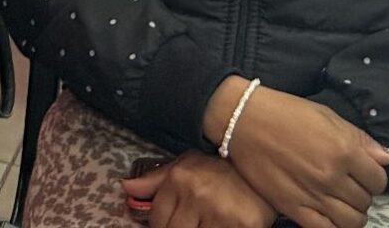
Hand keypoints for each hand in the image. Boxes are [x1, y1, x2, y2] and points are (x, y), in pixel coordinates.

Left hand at [122, 153, 273, 227]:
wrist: (263, 168)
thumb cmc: (219, 170)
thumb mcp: (186, 166)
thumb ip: (155, 180)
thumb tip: (125, 188)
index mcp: (180, 179)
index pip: (157, 219)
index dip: (160, 226)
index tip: (169, 224)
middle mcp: (197, 194)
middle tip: (192, 222)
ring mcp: (220, 212)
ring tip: (206, 222)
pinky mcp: (242, 226)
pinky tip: (220, 225)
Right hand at [203, 81, 388, 227]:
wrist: (242, 119)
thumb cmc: (285, 112)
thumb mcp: (326, 116)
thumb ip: (360, 139)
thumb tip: (388, 157)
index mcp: (342, 150)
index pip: (379, 179)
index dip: (373, 176)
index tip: (363, 171)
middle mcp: (331, 176)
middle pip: (366, 201)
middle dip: (361, 194)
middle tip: (348, 184)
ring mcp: (313, 195)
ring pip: (352, 222)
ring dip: (352, 214)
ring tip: (340, 201)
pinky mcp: (293, 207)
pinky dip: (334, 227)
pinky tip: (329, 215)